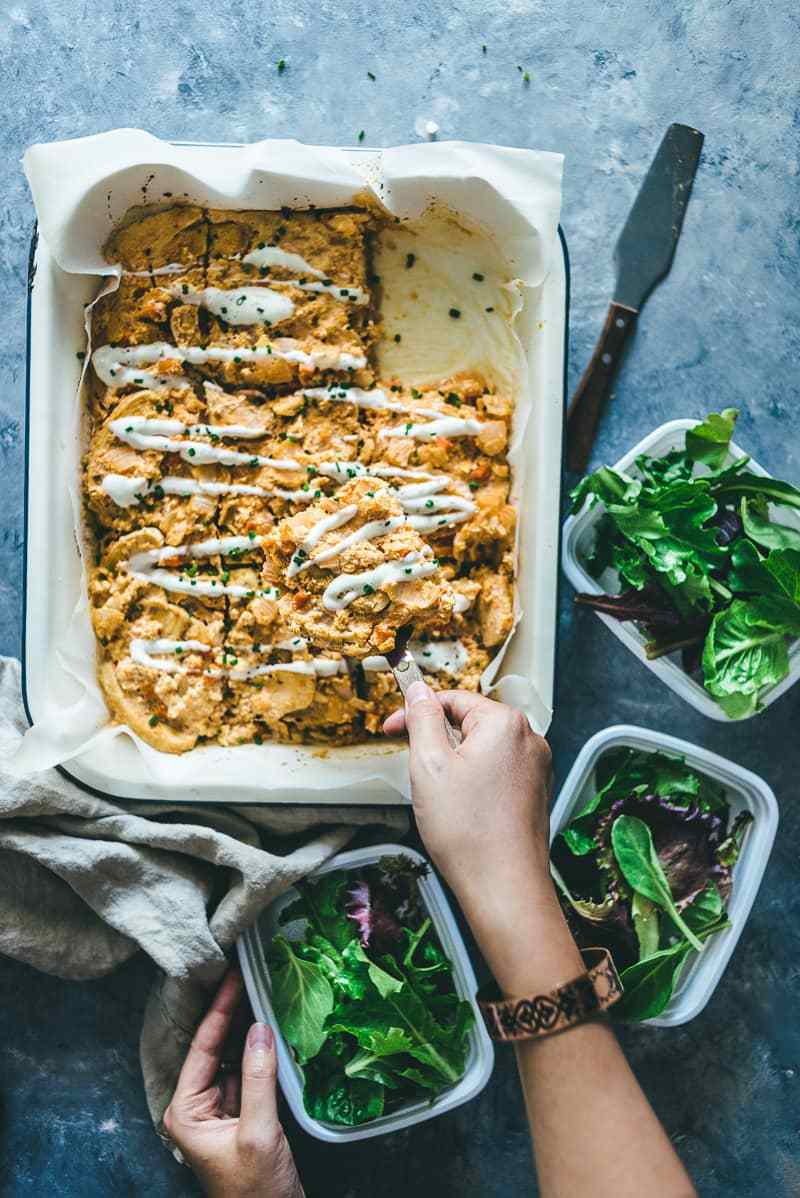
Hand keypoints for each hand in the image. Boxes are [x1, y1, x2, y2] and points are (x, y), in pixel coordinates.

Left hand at [164, 969, 303, 1197]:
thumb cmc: (255, 1191)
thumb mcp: (257, 1132)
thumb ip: (259, 1078)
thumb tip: (261, 1028)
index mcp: (186, 1111)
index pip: (203, 1047)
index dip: (220, 1009)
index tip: (233, 975)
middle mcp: (197, 1107)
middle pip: (215, 1048)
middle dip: (233, 1013)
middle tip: (249, 974)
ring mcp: (220, 1111)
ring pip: (234, 1058)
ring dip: (249, 1030)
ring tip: (262, 992)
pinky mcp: (242, 1116)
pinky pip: (249, 1074)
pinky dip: (261, 1053)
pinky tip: (273, 1030)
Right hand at [384, 683, 581, 994]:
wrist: (504, 887)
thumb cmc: (468, 831)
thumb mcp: (429, 765)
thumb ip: (422, 718)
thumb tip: (417, 690)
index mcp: (505, 723)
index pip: (452, 699)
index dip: (416, 712)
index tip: (392, 728)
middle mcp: (529, 739)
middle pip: (469, 723)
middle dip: (437, 741)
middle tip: (416, 770)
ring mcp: (536, 767)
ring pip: (482, 749)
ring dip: (455, 763)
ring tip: (440, 797)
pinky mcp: (535, 793)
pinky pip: (497, 772)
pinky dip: (474, 781)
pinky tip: (461, 810)